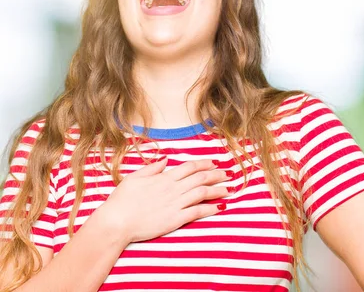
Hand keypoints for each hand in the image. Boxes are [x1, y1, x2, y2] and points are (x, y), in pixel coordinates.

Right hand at [96, 157, 230, 242]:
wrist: (116, 222)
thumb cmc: (121, 201)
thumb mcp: (134, 178)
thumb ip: (152, 168)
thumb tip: (165, 160)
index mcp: (163, 178)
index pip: (189, 167)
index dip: (204, 164)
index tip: (214, 163)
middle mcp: (173, 189)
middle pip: (200, 178)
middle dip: (216, 175)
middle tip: (228, 174)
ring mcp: (175, 204)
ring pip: (203, 193)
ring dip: (218, 190)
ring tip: (229, 189)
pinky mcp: (176, 219)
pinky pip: (198, 212)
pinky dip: (211, 208)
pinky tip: (221, 207)